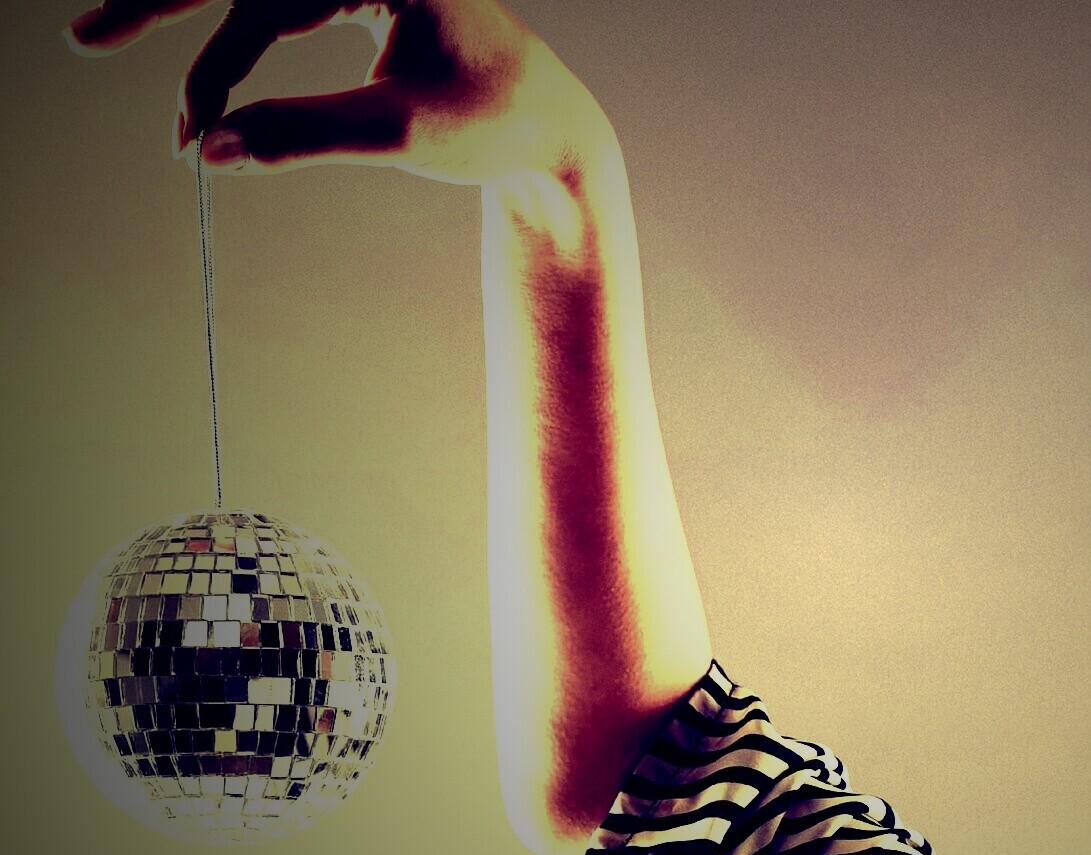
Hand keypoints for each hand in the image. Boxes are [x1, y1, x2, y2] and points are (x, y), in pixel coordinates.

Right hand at [64, 0, 615, 183]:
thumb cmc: (493, 124)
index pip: (268, 1)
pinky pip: (276, 2)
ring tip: (130, 60)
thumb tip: (209, 150)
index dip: (212, 63)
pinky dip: (234, 33)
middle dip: (162, 1)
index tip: (188, 132)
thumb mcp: (399, 133)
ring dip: (197, 27)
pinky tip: (202, 67)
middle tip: (86, 36)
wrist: (550, 130)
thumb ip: (304, 135)